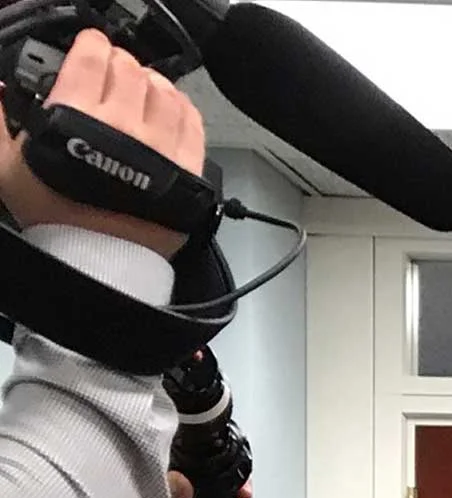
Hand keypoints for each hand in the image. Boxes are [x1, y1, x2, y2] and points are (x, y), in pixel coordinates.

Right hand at [0, 30, 205, 256]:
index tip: (91, 47)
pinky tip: (172, 109)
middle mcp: (124, 126)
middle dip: (120, 63)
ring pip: (166, 92)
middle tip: (112, 71)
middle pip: (131, 71)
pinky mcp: (188, 169)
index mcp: (78, 117)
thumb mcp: (9, 165)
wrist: (97, 260)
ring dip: (153, 82)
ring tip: (141, 88)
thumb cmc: (55, 216)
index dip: (92, 45)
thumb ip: (0, 122)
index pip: (92, 59)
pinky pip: (194, 124)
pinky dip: (183, 108)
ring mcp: (161, 147)